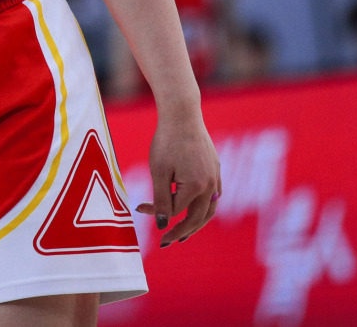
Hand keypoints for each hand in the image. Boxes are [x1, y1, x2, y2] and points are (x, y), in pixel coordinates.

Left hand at [136, 110, 219, 247]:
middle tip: (166, 243)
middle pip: (198, 219)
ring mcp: (216, 177)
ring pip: (210, 210)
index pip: (174, 211)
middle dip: (181, 232)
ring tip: (183, 233)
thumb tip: (161, 224)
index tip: (139, 207)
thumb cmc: (166, 141)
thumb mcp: (158, 171)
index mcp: (196, 188)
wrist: (182, 114)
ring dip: (196, 223)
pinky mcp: (216, 168)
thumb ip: (160, 200)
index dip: (156, 212)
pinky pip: (214, 196)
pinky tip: (196, 208)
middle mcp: (211, 186)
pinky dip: (204, 207)